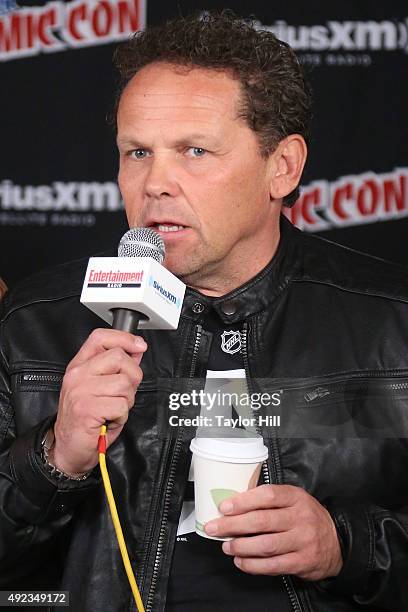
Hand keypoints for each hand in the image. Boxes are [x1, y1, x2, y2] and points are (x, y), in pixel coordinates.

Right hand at [50, 328, 146, 475]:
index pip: (101, 337)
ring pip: (124, 383)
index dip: (124, 338)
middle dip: (132, 376)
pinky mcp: (87, 408)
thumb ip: (117, 368)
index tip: (139, 345)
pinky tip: (111, 419)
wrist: (70, 448)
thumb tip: (136, 350)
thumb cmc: (87, 419)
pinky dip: (122, 415)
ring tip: (113, 408)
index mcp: (79, 366)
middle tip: (124, 393)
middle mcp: (77, 375)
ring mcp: (80, 391)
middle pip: (119, 357)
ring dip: (127, 400)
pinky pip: (121, 405)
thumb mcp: (101, 387)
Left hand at [204, 484, 342, 580]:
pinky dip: (253, 565)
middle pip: (262, 521)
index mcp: (296, 497)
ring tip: (226, 546)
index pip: (267, 495)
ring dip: (241, 546)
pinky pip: (273, 565)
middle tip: (215, 528)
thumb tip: (234, 505)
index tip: (224, 507)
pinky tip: (240, 561)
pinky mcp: (302, 562)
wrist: (337, 542)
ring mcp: (303, 540)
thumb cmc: (306, 517)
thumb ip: (269, 500)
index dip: (243, 501)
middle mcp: (301, 517)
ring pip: (266, 545)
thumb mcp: (294, 500)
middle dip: (233, 525)